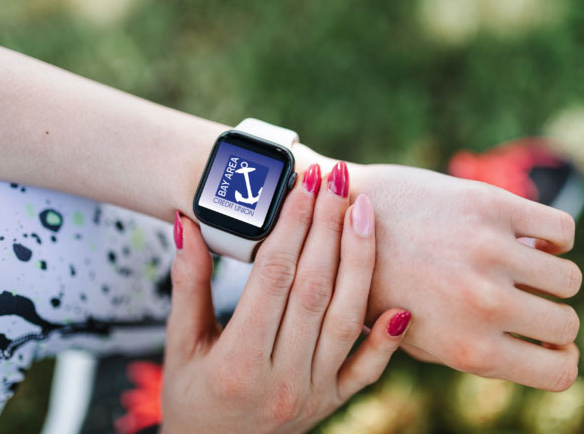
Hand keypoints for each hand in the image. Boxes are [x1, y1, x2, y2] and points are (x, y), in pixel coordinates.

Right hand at [162, 164, 410, 432]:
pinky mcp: (332, 402)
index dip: (289, 226)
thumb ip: (187, 285)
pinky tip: (404, 305)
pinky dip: (386, 341)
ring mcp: (312, 393)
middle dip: (327, 228)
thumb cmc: (190, 397)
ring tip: (365, 211)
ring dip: (359, 262)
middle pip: (313, 289)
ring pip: (345, 318)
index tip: (301, 184)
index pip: (272, 279)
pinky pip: (366, 371)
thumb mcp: (180, 344)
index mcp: (236, 363)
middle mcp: (281, 379)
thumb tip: (188, 226)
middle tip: (336, 180)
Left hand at [352, 164, 580, 390]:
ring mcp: (489, 251)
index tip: (545, 342)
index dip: (558, 357)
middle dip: (551, 317)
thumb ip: (470, 351)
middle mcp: (485, 303)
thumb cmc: (377, 284)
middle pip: (567, 324)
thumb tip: (535, 348)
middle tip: (526, 299)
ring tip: (521, 266)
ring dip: (550, 275)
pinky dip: (554, 237)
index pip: (560, 372)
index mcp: (467, 348)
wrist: (340, 219)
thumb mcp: (413, 339)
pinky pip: (562, 229)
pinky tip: (525, 236)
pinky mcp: (488, 205)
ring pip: (569, 277)